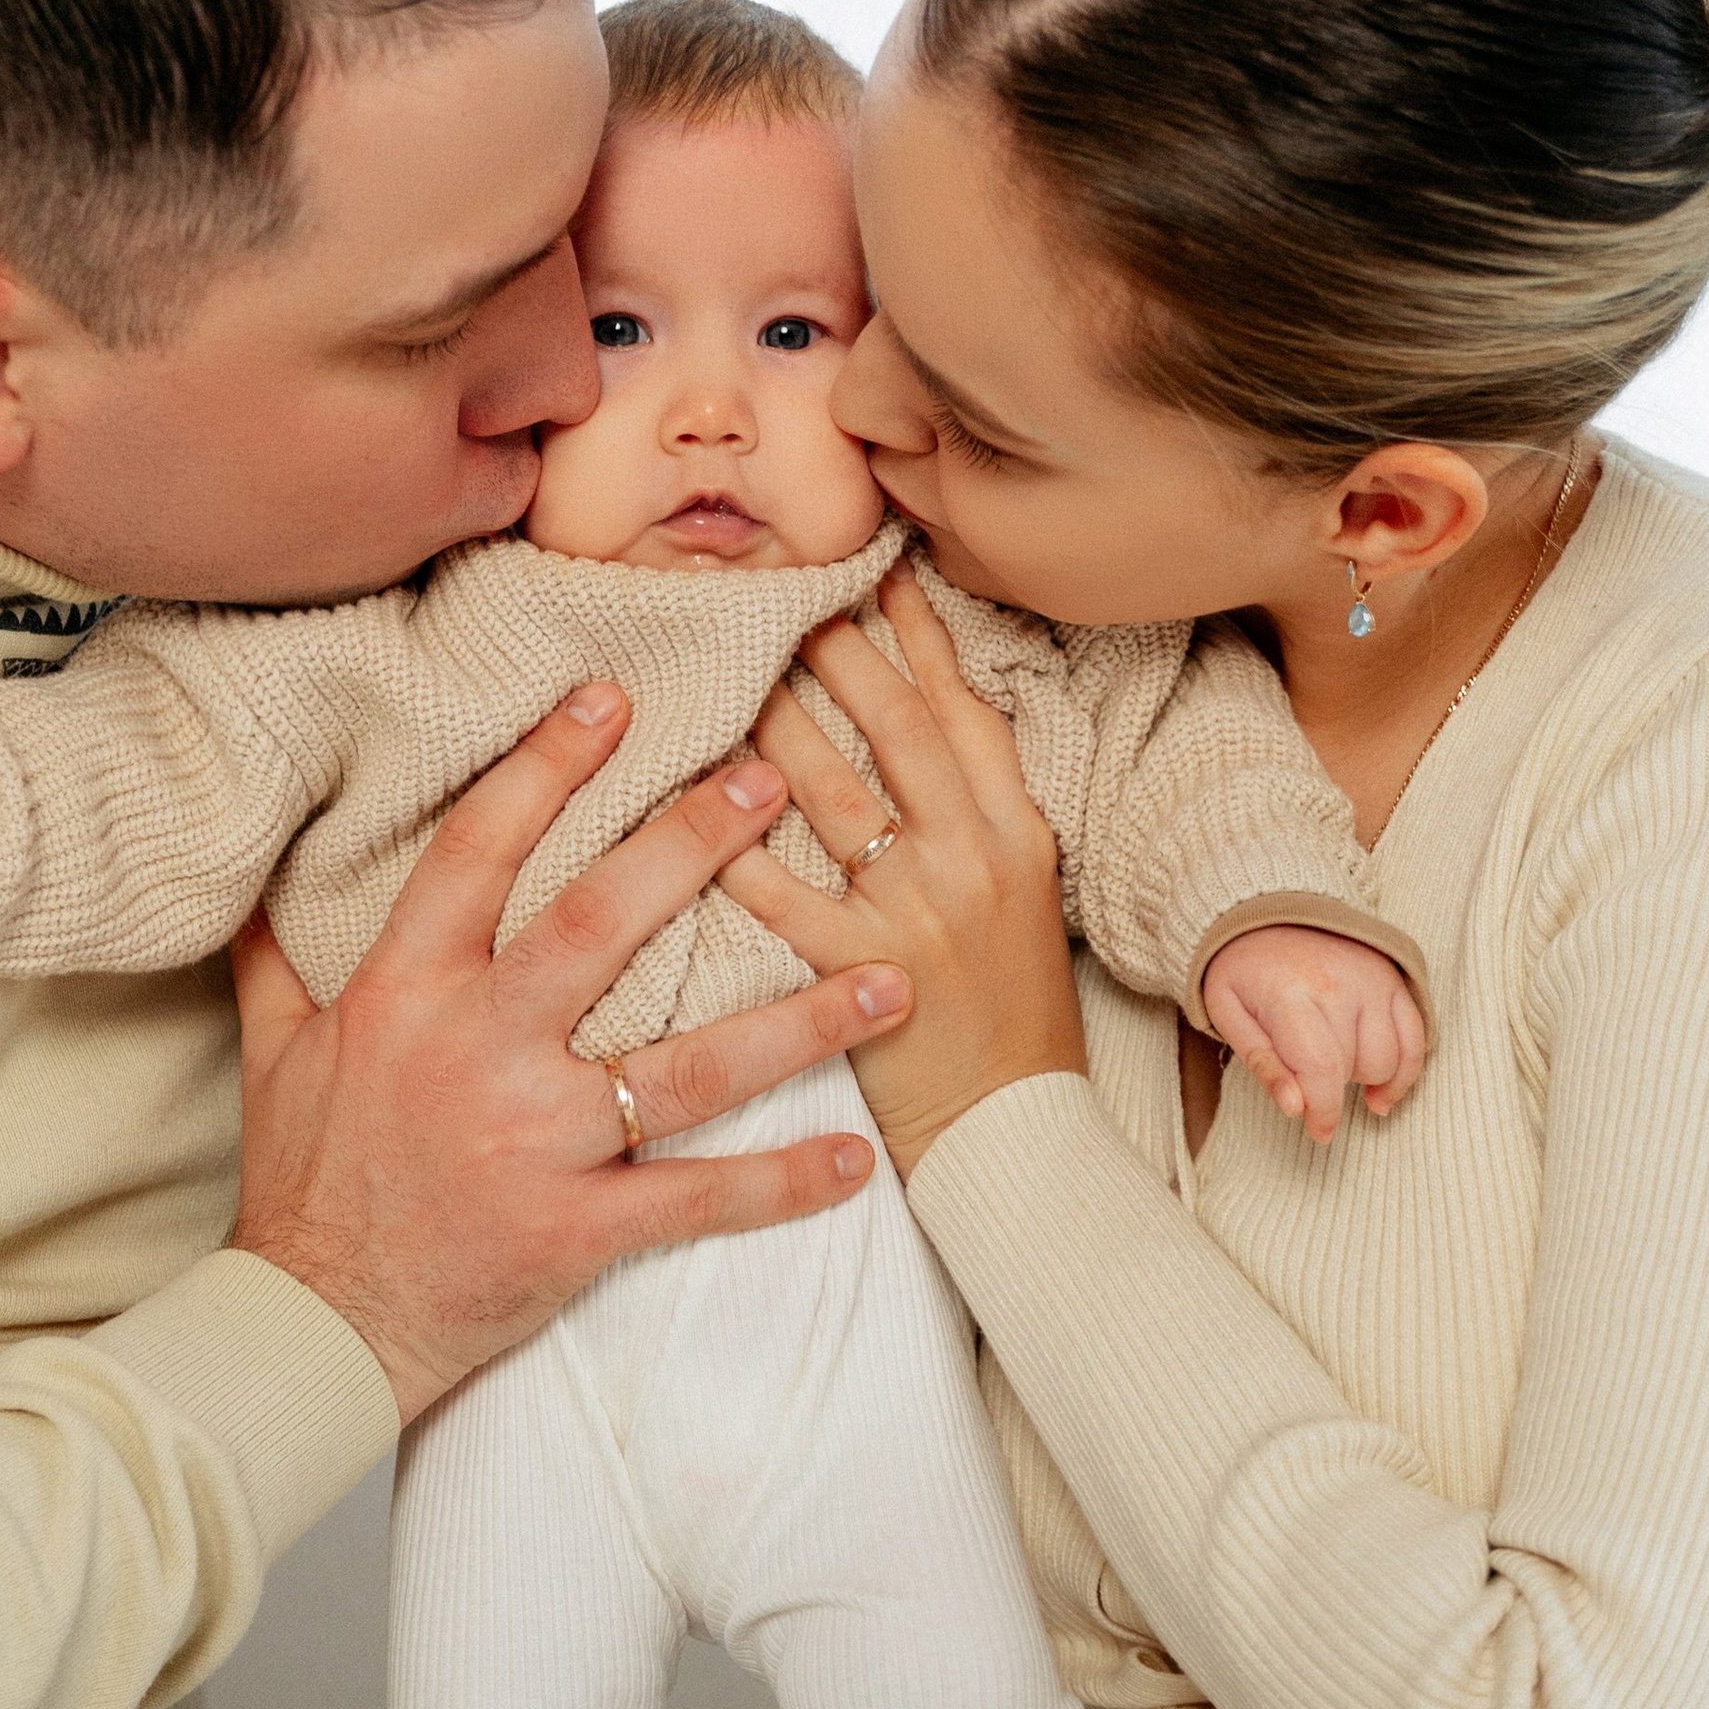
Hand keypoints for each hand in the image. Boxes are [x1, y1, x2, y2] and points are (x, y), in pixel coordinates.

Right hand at [228, 682, 913, 1422]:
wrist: (311, 1328)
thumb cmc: (301, 1186)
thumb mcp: (274, 1054)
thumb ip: (278, 958)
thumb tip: (259, 875)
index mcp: (404, 992)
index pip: (477, 852)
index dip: (545, 768)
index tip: (612, 698)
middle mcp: (476, 1049)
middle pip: (599, 924)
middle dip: (692, 846)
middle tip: (771, 781)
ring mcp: (532, 1141)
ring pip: (685, 1066)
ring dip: (797, 1023)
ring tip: (888, 977)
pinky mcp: (574, 1230)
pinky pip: (695, 1198)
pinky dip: (780, 1184)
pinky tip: (856, 1159)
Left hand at [715, 568, 1082, 1179]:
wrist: (1013, 1131)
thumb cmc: (1010, 1010)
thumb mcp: (1024, 894)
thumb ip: (976, 810)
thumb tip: (919, 721)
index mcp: (1017, 833)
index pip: (964, 709)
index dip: (919, 637)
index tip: (876, 577)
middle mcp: (973, 858)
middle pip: (895, 727)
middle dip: (835, 653)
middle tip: (778, 599)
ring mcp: (917, 914)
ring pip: (831, 791)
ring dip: (771, 725)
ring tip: (721, 676)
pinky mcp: (861, 975)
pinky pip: (781, 893)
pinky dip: (731, 848)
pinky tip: (684, 805)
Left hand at [1201, 924, 1427, 1140]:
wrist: (1269, 910)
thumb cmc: (1244, 969)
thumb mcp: (1228, 1013)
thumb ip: (1263, 1064)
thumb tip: (1296, 1109)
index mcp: (1291, 996)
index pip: (1321, 1068)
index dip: (1324, 1111)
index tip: (1319, 1132)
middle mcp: (1340, 986)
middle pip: (1355, 1068)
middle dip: (1332, 1088)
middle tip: (1307, 1078)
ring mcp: (1374, 981)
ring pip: (1389, 1059)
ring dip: (1366, 1078)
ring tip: (1337, 1071)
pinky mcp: (1394, 980)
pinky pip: (1417, 1037)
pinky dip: (1406, 1070)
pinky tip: (1384, 1089)